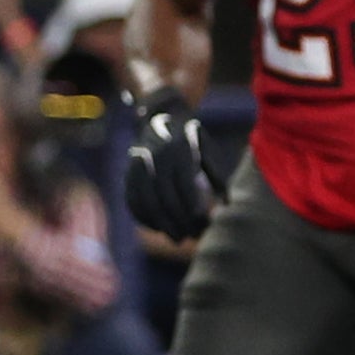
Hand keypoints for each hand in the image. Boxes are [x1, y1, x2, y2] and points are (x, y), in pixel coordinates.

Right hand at [126, 87, 214, 239]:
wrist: (158, 116)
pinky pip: (132, 200)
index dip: (191, 201)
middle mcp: (155, 154)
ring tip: (178, 238)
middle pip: (165, 194)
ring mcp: (138, 164)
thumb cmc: (190, 138)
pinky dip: (144, 218)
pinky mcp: (128, 173)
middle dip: (179, 219)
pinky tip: (158, 229)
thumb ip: (217, 174)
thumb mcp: (206, 147)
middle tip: (194, 236)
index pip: (183, 179)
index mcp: (178, 146)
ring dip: (163, 224)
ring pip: (147, 200)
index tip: (202, 219)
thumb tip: (227, 203)